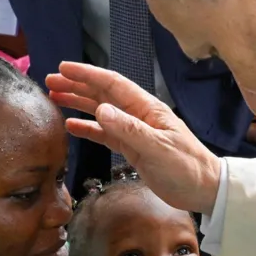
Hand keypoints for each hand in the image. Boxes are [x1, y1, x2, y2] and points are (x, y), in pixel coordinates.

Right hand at [46, 62, 222, 213]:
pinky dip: (88, 128)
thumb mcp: (158, 148)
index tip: (64, 68)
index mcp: (146, 108)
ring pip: (101, 111)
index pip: (112, 84)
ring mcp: (134, 131)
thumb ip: (129, 130)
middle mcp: (138, 115)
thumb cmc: (186, 167)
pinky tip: (71, 126)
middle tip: (50, 80)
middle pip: (103, 94)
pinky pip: (105, 134)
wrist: (204, 188)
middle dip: (77, 85)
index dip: (87, 74)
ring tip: (55, 96)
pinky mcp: (132, 148)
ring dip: (79, 103)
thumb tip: (101, 110)